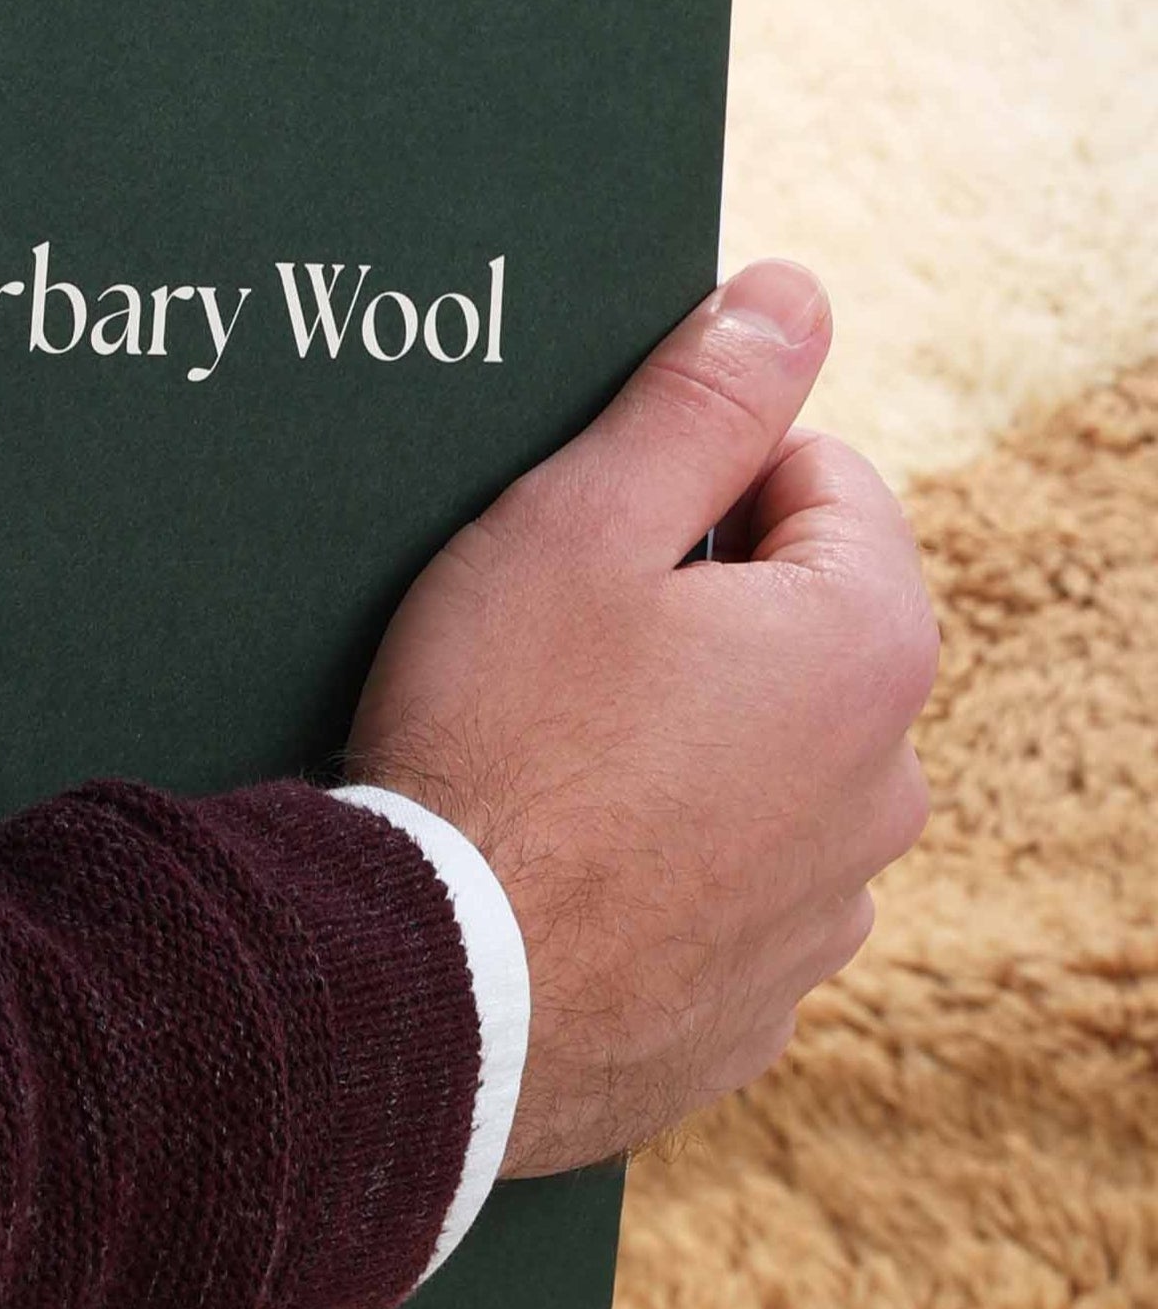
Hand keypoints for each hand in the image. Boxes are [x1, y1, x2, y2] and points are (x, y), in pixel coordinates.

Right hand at [343, 261, 937, 1179]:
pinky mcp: (756, 1012)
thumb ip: (699, 398)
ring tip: (542, 762)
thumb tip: (795, 296)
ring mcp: (826, 915)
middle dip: (695, 614)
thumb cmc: (491, 740)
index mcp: (869, 645)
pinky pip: (720, 892)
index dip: (690, 482)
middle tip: (549, 644)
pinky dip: (656, 867)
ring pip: (764, 766)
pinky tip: (551, 864)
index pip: (817, 480)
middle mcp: (887, 788)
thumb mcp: (576, 523)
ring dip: (681, 744)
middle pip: (798, 628)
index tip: (589, 536)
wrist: (421, 995)